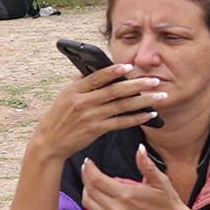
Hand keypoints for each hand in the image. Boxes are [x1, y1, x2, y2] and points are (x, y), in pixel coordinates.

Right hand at [28, 63, 164, 162]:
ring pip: (121, 106)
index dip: (113, 71)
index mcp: (75, 90)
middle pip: (114, 91)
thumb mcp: (65, 96)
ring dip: (143, 101)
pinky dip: (136, 118)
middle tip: (155, 80)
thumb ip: (80, 82)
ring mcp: (90, 116)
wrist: (50, 142)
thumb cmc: (59, 116)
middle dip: (137, 85)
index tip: (129, 66)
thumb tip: (93, 67)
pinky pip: (121, 122)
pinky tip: (149, 115)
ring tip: (159, 96)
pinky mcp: (96, 130)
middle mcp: (83, 102)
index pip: (97, 77)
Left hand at [78, 158, 204, 209]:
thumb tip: (140, 148)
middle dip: (85, 176)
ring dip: (86, 190)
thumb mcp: (160, 180)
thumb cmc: (167, 202)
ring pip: (89, 203)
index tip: (88, 162)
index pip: (96, 179)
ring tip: (91, 181)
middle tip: (87, 168)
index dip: (89, 169)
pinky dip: (93, 202)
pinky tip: (99, 195)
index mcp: (126, 195)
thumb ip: (146, 164)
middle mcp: (117, 209)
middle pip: (90, 190)